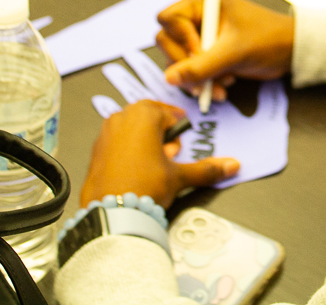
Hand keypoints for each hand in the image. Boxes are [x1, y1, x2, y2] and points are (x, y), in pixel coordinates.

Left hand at [80, 100, 238, 207]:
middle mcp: (121, 118)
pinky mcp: (96, 149)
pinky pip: (117, 141)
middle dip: (162, 135)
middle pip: (149, 118)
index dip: (178, 132)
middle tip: (169, 155)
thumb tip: (230, 165)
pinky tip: (136, 171)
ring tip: (154, 165)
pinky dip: (128, 151)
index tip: (181, 143)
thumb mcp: (179, 176)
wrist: (113, 213)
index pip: (169, 113)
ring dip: (146, 142)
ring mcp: (105, 133)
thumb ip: (207, 169)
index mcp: (143, 115)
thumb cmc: (141, 188)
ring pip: (132, 129)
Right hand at [156, 0, 293, 100]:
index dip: (180, 39)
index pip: (168, 19)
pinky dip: (204, 83)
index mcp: (203, 3)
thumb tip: (169, 77)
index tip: (201, 53)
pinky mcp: (208, 54)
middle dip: (186, 65)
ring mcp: (202, 37)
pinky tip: (223, 88)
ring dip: (196, 78)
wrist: (291, 52)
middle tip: (205, 81)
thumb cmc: (268, 39)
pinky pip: (192, 71)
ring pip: (179, 61)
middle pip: (168, 42)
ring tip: (221, 87)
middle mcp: (198, 18)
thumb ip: (202, 66)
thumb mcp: (234, 52)